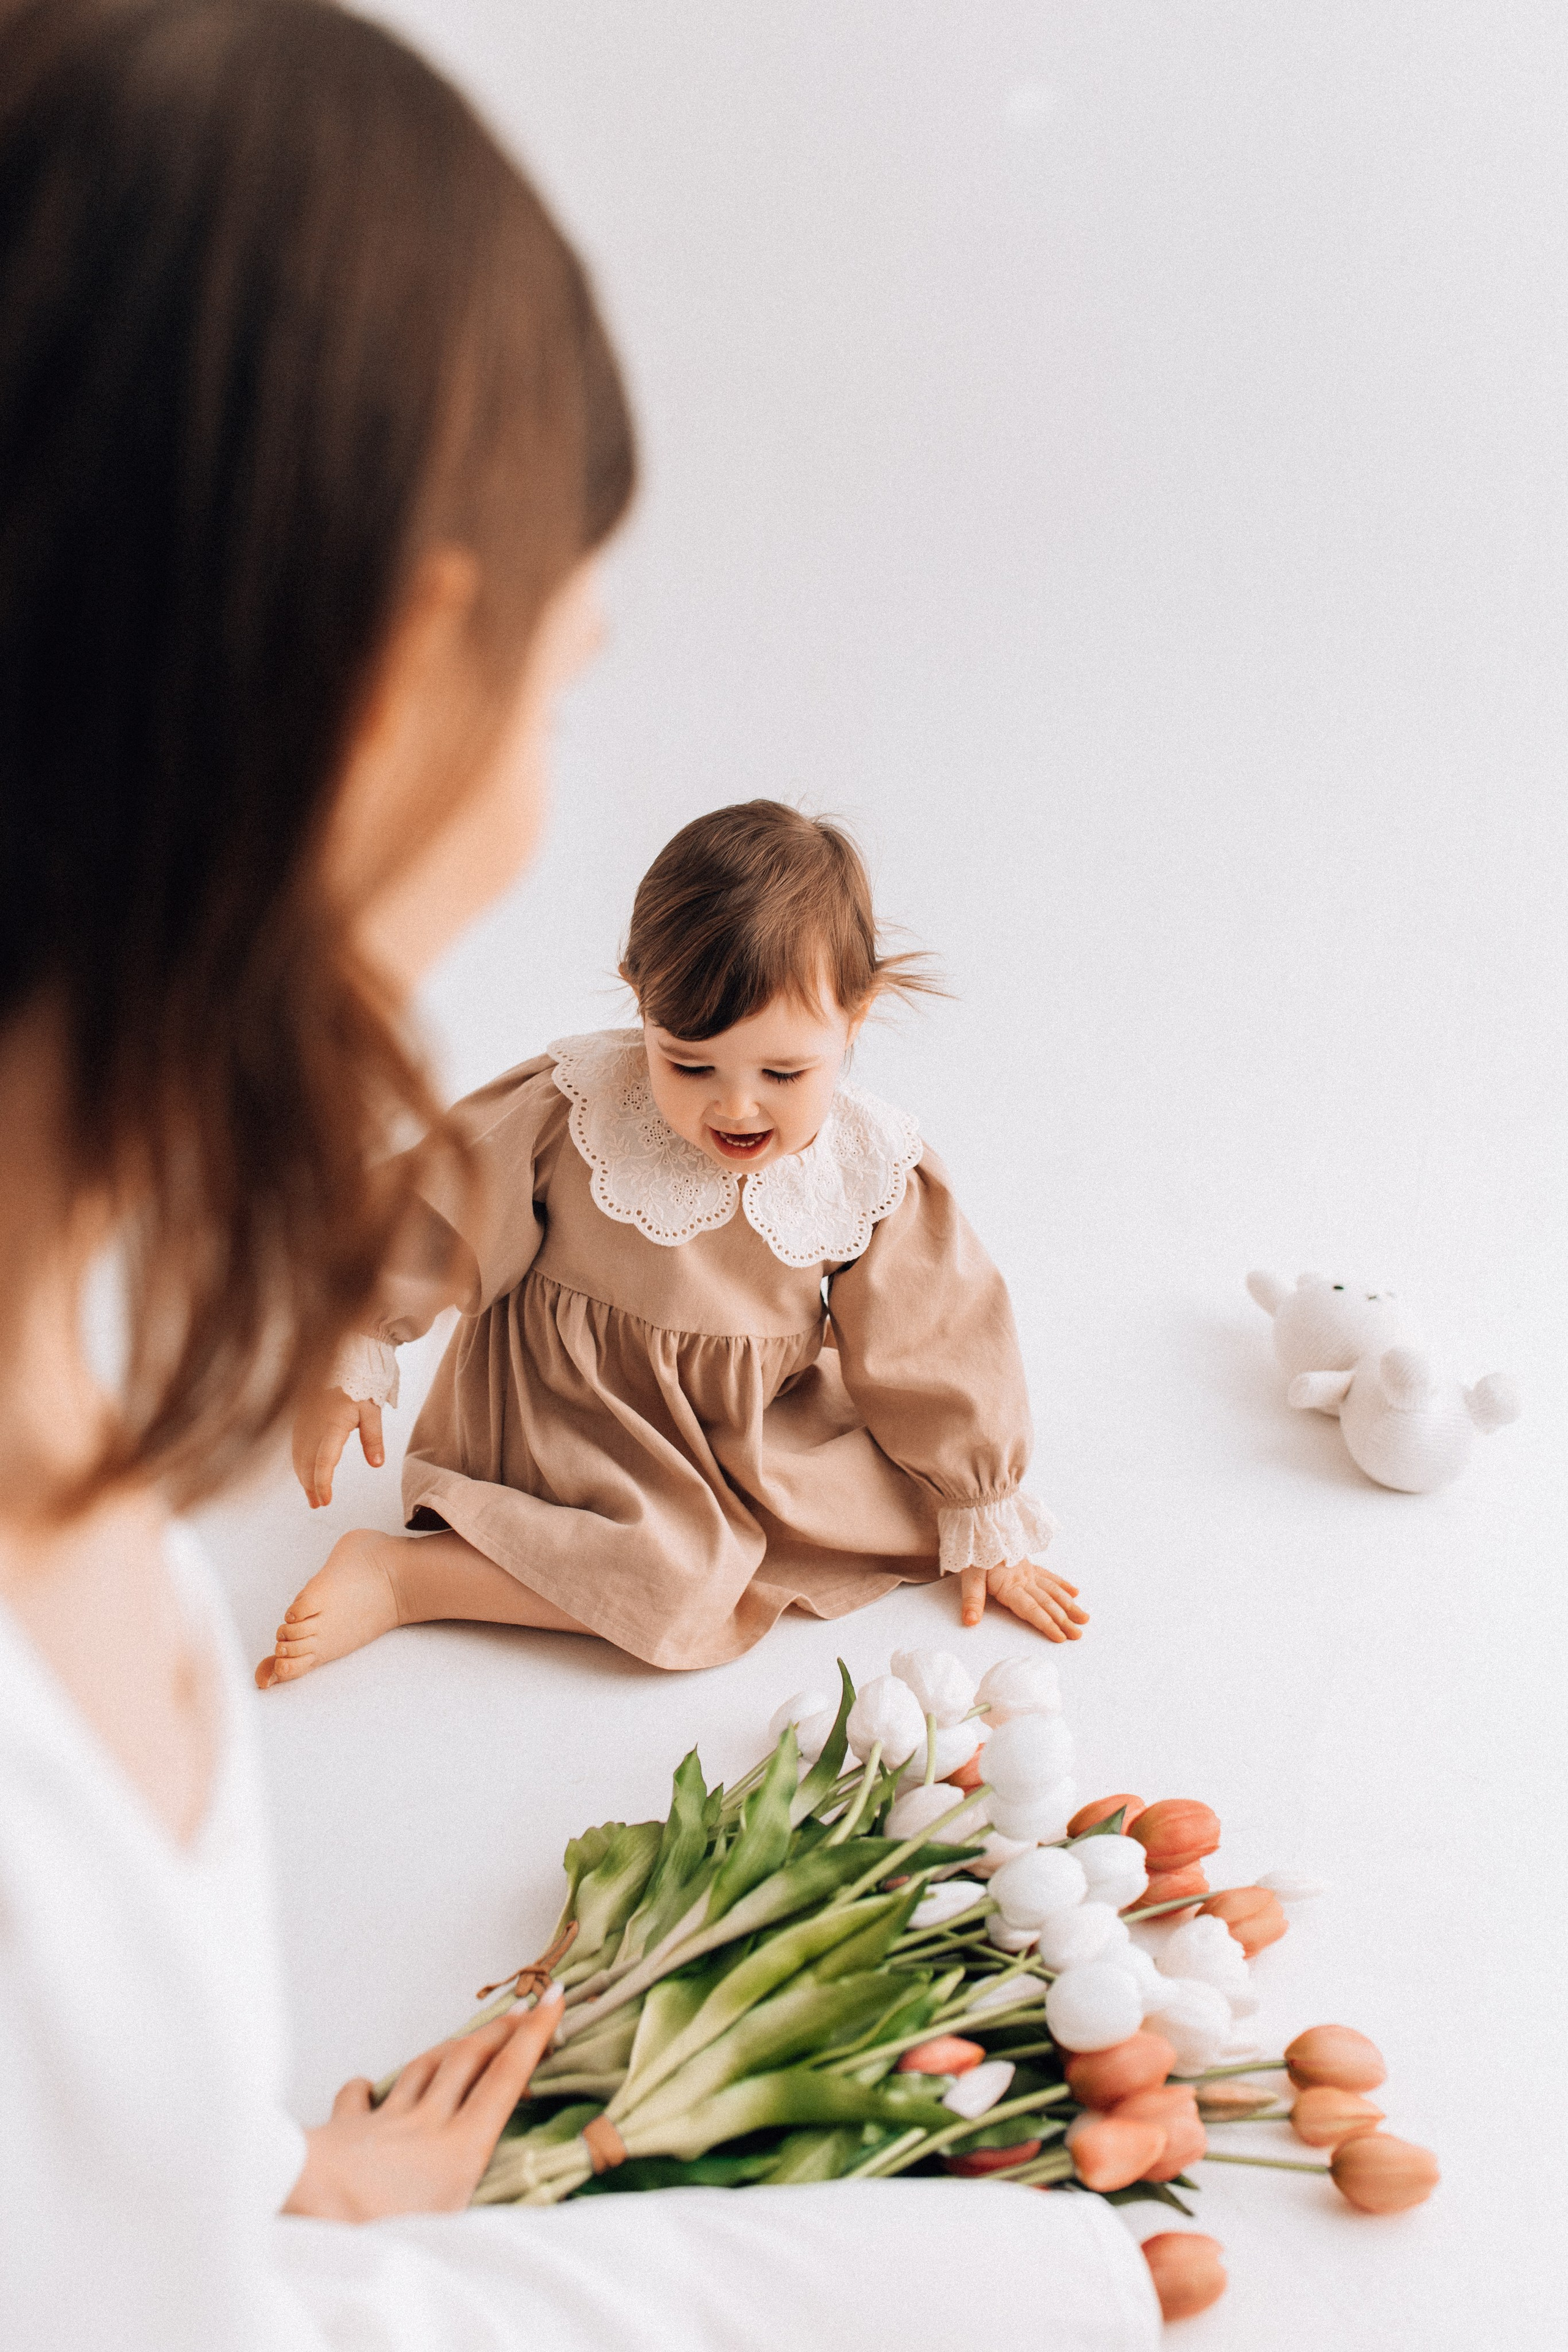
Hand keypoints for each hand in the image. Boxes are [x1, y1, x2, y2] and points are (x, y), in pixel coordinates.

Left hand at [284, 1989, 562, 2221]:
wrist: (303, 2203)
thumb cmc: (374, 2231)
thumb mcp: (444, 2237)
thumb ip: (475, 2213)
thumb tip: (514, 2229)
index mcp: (459, 2149)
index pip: (505, 2079)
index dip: (533, 2036)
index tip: (554, 1998)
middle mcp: (427, 2123)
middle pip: (469, 2060)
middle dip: (499, 2030)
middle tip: (522, 2007)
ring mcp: (385, 2120)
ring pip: (423, 2068)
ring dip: (449, 2047)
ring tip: (465, 2038)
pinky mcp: (346, 2127)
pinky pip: (359, 2096)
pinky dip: (367, 2087)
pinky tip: (367, 2085)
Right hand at [292, 1385, 383, 1507]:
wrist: (341, 1361)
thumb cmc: (359, 1385)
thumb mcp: (371, 1410)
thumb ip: (373, 1438)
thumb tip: (377, 1464)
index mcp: (331, 1426)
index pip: (324, 1461)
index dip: (323, 1483)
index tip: (326, 1501)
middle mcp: (313, 1426)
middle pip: (307, 1464)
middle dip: (311, 1487)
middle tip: (319, 1505)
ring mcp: (303, 1423)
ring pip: (299, 1457)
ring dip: (303, 1478)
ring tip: (312, 1497)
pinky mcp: (300, 1420)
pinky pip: (296, 1447)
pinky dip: (299, 1464)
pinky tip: (304, 1473)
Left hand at [959, 1559, 1088, 1640]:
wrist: (980, 1522)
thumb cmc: (973, 1548)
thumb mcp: (969, 1575)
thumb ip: (972, 1599)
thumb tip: (970, 1621)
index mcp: (1009, 1585)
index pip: (1032, 1609)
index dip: (1047, 1624)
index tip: (1060, 1637)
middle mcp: (1023, 1579)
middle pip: (1047, 1603)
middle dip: (1064, 1620)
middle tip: (1078, 1635)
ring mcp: (1028, 1571)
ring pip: (1053, 1590)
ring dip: (1069, 1605)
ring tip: (1083, 1617)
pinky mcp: (1028, 1564)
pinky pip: (1049, 1576)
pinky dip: (1063, 1584)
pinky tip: (1074, 1592)